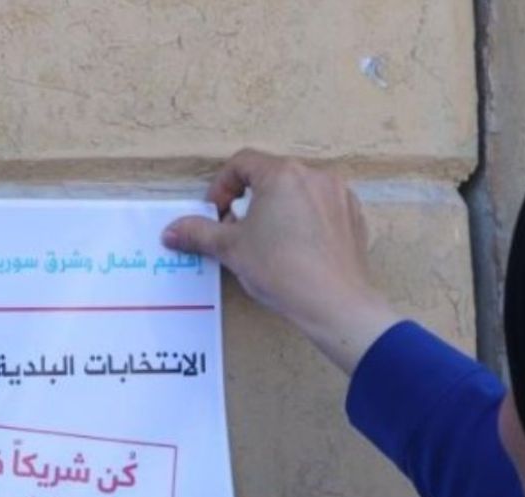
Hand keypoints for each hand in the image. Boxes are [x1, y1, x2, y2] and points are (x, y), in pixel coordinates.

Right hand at [163, 148, 398, 372]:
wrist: (335, 304)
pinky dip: (305, 220)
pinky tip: (297, 250)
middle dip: (249, 199)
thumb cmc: (282, 271)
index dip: (221, 186)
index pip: (242, 163)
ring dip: (278, 208)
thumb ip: (199, 234)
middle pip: (271, 176)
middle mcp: (315, 175)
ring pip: (298, 192)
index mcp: (283, 174)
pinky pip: (322, 209)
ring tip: (268, 241)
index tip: (215, 213)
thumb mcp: (232, 250)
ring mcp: (339, 195)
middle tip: (237, 230)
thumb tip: (171, 232)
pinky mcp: (354, 217)